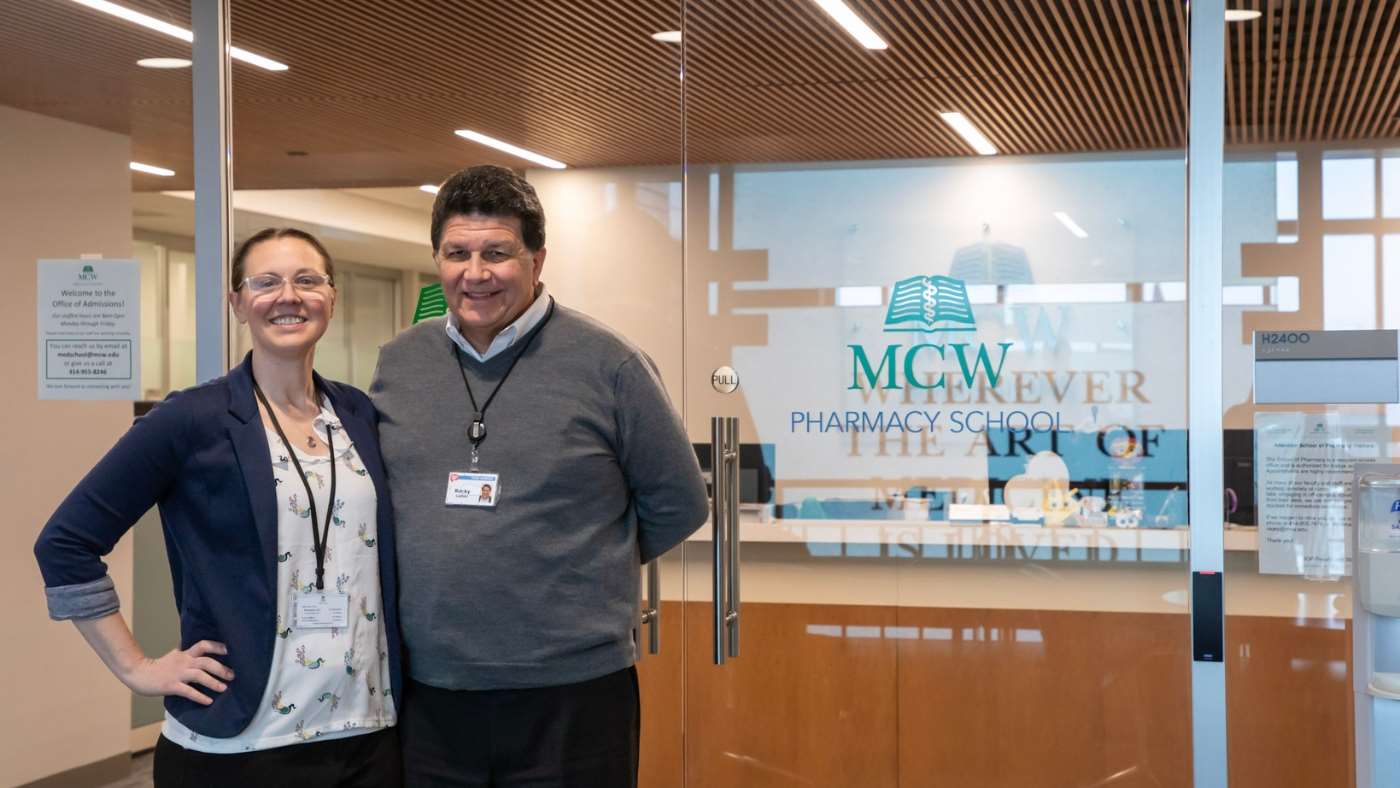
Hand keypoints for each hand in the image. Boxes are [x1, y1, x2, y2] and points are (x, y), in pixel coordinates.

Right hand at [118, 640, 233, 705]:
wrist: (138, 673)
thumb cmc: (159, 666)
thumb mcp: (175, 655)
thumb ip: (188, 652)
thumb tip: (201, 648)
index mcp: (185, 654)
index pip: (204, 645)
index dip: (217, 646)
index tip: (231, 650)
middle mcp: (184, 662)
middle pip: (206, 661)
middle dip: (221, 668)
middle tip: (233, 675)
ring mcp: (177, 674)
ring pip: (199, 675)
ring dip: (213, 682)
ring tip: (224, 688)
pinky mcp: (171, 686)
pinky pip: (188, 691)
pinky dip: (199, 696)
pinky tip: (208, 701)